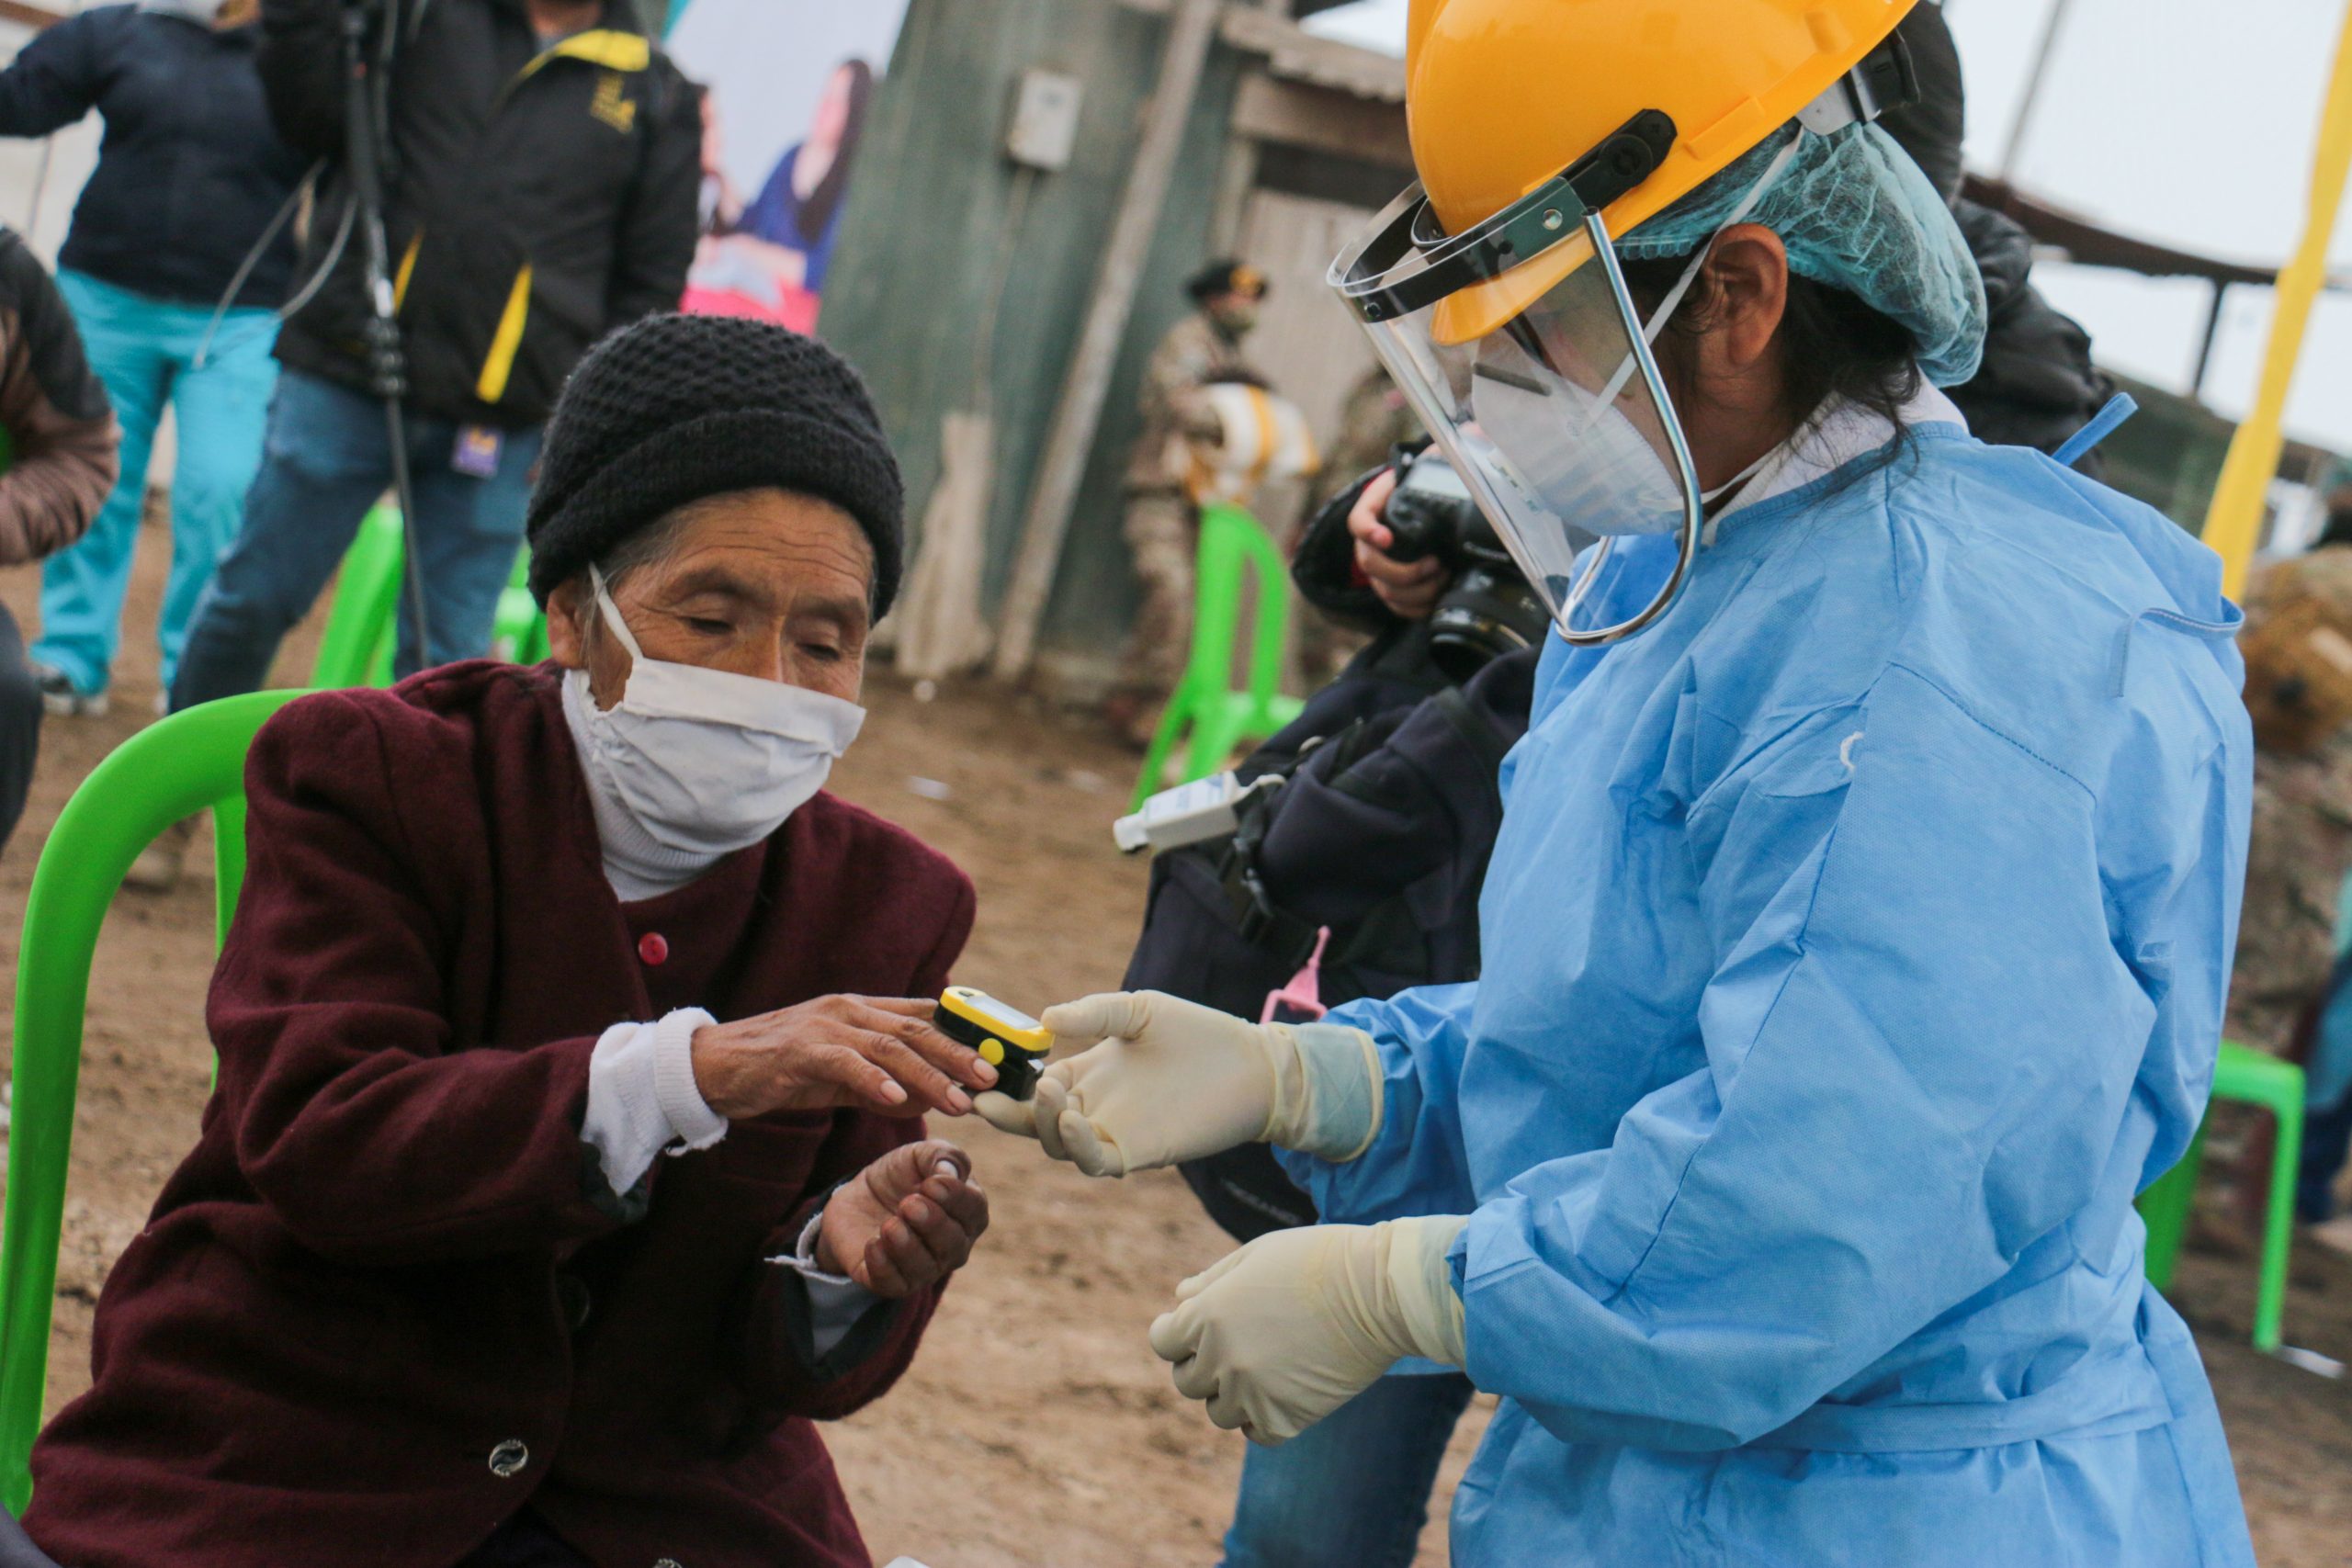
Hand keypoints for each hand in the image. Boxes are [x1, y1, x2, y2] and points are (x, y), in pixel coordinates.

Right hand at [692, 996, 996, 1121]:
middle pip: (916, 1029)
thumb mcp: (840, 1078)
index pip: (925, 1015)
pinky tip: (897, 1101)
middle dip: (959, 1054)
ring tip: (958, 1101)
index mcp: (862, 1010)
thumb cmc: (779, 1070)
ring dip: (928, 1074)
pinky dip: (873, 1081)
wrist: (713, 1067)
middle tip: (991, 1079)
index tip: (999, 1056)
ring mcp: (825, 1026)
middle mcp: (849, 1010)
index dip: (965, 1033)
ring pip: (889, 1046)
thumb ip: (883, 1084)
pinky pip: (844, 1064)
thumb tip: (929, 1098)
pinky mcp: (799, 1049)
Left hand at [816, 1139, 989, 1296]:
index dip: (956, 1198)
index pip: (975, 1210)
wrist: (857, 1198)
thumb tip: (949, 1173)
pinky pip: (894, 1285)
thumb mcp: (917, 1155)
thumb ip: (941, 1156)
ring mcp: (924, 1268)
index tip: (931, 1183)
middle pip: (954, 1245)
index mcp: (966, 1212)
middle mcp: (952, 1246)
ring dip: (907, 1247)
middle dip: (933, 1224)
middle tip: (908, 1204)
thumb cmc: (899, 1177)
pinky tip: (872, 1244)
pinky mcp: (892, 1282)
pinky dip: (884, 1266)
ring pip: (925, 1269)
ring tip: (890, 1225)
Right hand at [975, 991, 1290, 1177]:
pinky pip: (1094, 1160)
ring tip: (1051, 1091)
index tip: (976, 1075)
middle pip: (1034, 1123)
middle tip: (989, 1095)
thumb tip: (1044, 1020)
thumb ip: (1094, 1015)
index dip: (1003, 1085)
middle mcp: (1091, 1108)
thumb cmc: (1197, 1034)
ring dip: (1044, 1124)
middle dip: (1007, 1113)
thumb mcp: (1138, 1012)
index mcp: (1085, 1075)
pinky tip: (1076, 1118)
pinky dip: (1077, 1145)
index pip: (1031, 1087)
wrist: (1251, 1064)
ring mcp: (1111, 1133)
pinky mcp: (1137, 1152)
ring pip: (1058, 1145)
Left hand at [1148, 1216, 1466, 1445]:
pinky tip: (1281, 1391)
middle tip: (1238, 1344)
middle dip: (1203, 1363)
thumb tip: (1181, 1297)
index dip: (1176, 1334)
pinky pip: (1255, 1433)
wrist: (1381, 1292)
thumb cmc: (1318, 1260)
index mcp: (1207, 1315)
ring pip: (1218, 1412)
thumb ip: (1212, 1280)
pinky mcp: (1286, 1418)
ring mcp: (1253, 1393)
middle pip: (1187, 1381)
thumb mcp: (1257, 1254)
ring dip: (1232, 1393)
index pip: (1162, 1342)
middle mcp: (1222, 1359)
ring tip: (1264, 1366)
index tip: (1194, 1329)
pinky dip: (1261, 1418)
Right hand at [1349, 469, 1449, 619]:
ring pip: (1385, 591)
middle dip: (1405, 571)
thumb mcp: (1431, 468)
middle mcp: (1369, 542)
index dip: (1369, 531)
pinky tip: (1436, 598)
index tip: (1387, 537)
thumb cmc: (1426, 486)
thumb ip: (1442, 457)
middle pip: (1371, 563)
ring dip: (1416, 591)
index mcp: (1374, 509)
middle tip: (1436, 563)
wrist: (1427, 506)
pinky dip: (1416, 608)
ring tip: (1442, 578)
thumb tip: (1472, 438)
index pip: (1359, 522)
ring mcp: (1379, 567)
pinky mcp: (1392, 587)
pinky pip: (1396, 607)